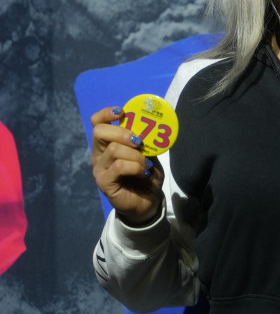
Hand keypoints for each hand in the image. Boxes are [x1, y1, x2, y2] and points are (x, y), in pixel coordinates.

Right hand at [90, 107, 164, 224]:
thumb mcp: (147, 154)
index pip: (97, 123)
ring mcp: (100, 169)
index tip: (122, 112)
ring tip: (145, 165)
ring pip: (114, 150)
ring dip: (135, 155)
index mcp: (107, 144)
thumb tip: (149, 126)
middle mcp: (99, 154)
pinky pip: (119, 166)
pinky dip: (135, 167)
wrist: (148, 202)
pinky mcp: (104, 182)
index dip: (106, 113)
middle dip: (122, 132)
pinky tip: (143, 173)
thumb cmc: (146, 176)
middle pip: (99, 132)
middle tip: (138, 141)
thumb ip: (144, 141)